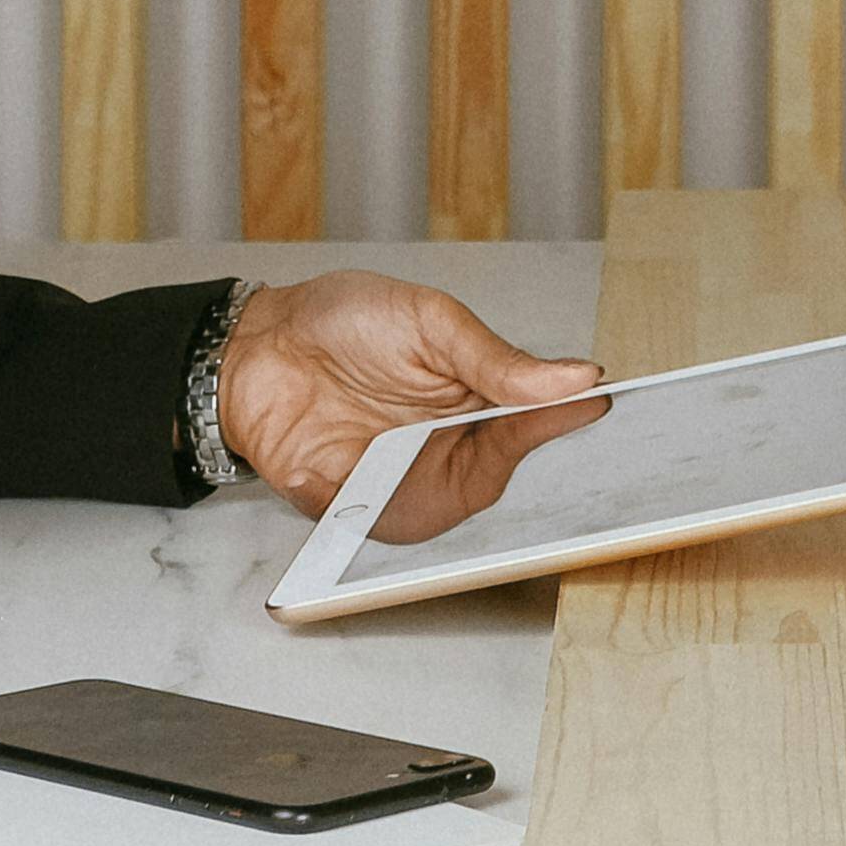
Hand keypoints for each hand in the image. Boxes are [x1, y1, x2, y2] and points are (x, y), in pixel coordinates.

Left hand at [218, 272, 608, 519]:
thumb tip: (573, 375)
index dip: (562, 418)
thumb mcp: (428, 322)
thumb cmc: (338, 322)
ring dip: (453, 485)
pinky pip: (392, 523)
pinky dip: (388, 504)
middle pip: (505, 470)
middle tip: (518, 428)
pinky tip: (376, 471)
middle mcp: (448, 444)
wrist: (253, 348)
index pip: (533, 417)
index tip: (592, 407)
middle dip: (521, 460)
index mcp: (477, 395)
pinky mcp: (362, 507)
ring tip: (429, 443)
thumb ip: (497, 359)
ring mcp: (407, 480)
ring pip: (455, 506)